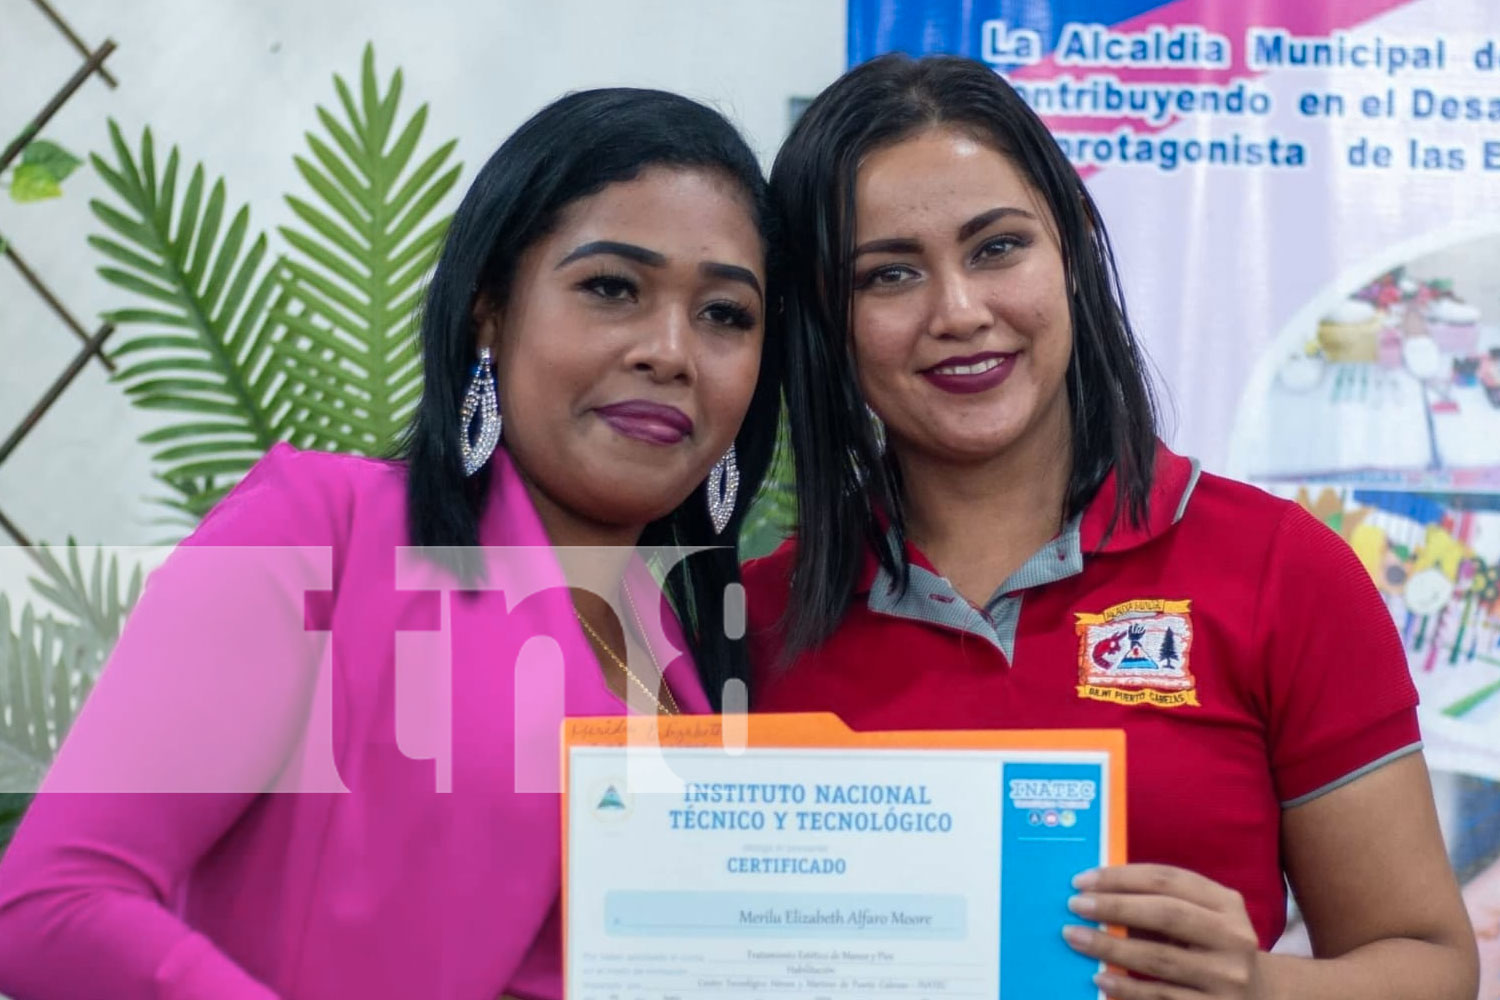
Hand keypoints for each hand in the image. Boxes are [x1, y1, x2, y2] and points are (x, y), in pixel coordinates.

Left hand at [1061, 863, 1264, 998]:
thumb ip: (1161, 902)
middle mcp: (1233, 938)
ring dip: (1111, 947)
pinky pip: (1161, 997)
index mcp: (1226, 904)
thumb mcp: (1202, 918)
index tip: (1082, 880)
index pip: (1168, 879)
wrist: (1261, 999)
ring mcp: (1227, 978)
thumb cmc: (1211, 949)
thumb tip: (1097, 891)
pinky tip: (1100, 977)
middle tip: (1075, 905)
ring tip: (1075, 938)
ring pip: (1160, 958)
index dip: (1122, 877)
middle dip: (1115, 907)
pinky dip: (1127, 988)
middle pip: (1166, 914)